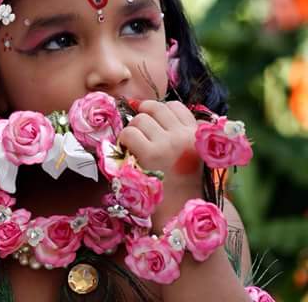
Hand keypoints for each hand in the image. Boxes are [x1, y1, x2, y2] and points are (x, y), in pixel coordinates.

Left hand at [118, 100, 203, 225]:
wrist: (179, 216)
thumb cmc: (180, 188)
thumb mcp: (189, 156)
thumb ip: (177, 135)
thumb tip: (147, 109)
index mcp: (198, 136)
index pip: (175, 107)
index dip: (158, 114)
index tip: (152, 127)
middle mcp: (185, 136)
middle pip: (155, 108)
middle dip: (143, 118)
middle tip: (139, 137)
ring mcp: (169, 143)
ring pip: (140, 119)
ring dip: (132, 131)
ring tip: (134, 149)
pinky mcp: (151, 153)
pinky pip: (129, 133)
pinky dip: (123, 142)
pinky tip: (128, 155)